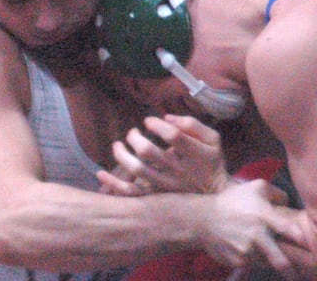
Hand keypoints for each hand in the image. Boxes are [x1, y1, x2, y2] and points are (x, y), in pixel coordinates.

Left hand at [98, 115, 230, 194]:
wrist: (214, 197)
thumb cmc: (211, 161)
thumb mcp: (212, 139)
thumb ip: (192, 125)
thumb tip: (166, 117)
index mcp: (196, 154)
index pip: (173, 136)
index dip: (157, 125)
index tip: (149, 121)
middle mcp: (180, 171)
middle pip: (149, 152)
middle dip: (136, 138)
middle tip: (133, 133)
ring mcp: (167, 187)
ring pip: (138, 171)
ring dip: (122, 156)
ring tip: (117, 146)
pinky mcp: (157, 198)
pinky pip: (132, 193)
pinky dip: (114, 185)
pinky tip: (102, 174)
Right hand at [199, 179, 303, 278]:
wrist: (203, 220)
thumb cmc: (232, 201)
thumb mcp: (255, 187)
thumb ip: (276, 193)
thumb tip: (289, 203)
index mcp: (263, 216)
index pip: (288, 229)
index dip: (300, 238)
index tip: (308, 243)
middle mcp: (257, 236)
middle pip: (280, 261)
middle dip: (291, 269)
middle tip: (299, 273)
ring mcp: (246, 252)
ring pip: (268, 262)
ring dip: (271, 260)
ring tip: (271, 256)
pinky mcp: (237, 262)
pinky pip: (253, 264)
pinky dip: (255, 260)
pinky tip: (250, 251)